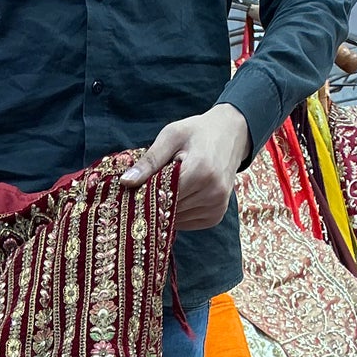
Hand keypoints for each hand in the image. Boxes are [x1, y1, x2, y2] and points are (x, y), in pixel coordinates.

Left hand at [121, 104, 250, 230]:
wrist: (231, 134)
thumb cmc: (197, 132)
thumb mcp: (172, 137)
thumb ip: (149, 161)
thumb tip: (125, 182)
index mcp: (201, 170)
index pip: (163, 194)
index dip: (146, 193)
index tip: (134, 188)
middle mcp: (212, 191)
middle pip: (168, 209)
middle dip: (155, 202)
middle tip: (148, 188)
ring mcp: (216, 206)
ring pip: (176, 220)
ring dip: (166, 210)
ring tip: (167, 189)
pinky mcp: (216, 216)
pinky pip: (187, 224)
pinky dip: (177, 214)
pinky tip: (179, 197)